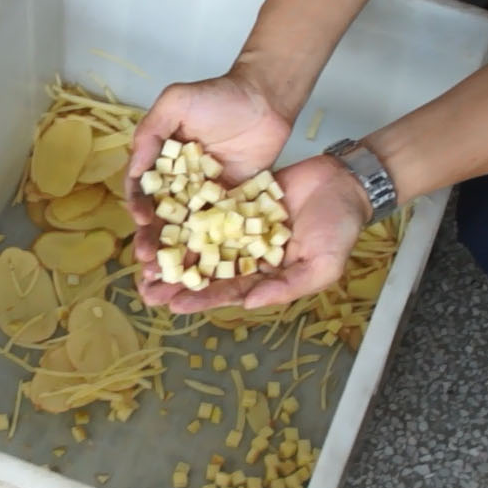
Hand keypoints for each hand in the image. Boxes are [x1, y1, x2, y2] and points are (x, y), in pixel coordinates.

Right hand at [125, 73, 292, 267]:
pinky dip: (209, 250)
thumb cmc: (219, 95)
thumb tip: (134, 169)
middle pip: (161, 217)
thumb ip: (151, 132)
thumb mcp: (175, 102)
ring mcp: (205, 197)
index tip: (140, 221)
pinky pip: (218, 230)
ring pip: (186, 230)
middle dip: (151, 240)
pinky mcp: (231, 206)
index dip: (137, 206)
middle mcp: (179, 184)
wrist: (266, 100)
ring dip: (175, 253)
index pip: (142, 189)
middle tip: (147, 262)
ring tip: (169, 276)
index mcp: (161, 161)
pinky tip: (203, 270)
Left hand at [135, 155, 371, 312]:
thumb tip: (249, 304)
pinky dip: (184, 219)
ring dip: (174, 254)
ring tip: (143, 263)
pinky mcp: (235, 201)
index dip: (201, 299)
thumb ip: (286, 287)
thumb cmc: (341, 227)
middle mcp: (247, 255)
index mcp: (266, 275)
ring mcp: (239, 228)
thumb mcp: (322, 266)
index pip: (228, 291)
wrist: (344, 181)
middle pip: (206, 272)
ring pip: (200, 244)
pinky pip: (206, 211)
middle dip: (176, 283)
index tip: (174, 305)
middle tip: (145, 291)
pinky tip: (159, 223)